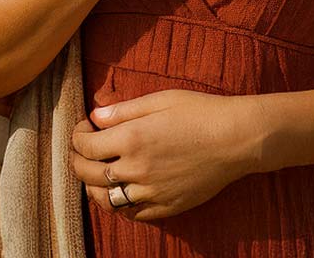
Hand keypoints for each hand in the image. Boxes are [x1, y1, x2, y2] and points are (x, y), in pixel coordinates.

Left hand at [69, 89, 263, 220]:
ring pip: (105, 199)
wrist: (236, 139)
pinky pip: (130, 214)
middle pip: (89, 174)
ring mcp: (150, 192)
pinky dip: (118, 204)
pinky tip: (120, 189)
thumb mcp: (160, 100)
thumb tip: (95, 116)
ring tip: (96, 171)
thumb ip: (124, 110)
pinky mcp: (165, 207)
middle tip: (82, 149)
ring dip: (93, 186)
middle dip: (78, 160)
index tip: (84, 127)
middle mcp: (136, 169)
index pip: (86, 146)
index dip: (77, 136)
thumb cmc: (200, 112)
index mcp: (132, 138)